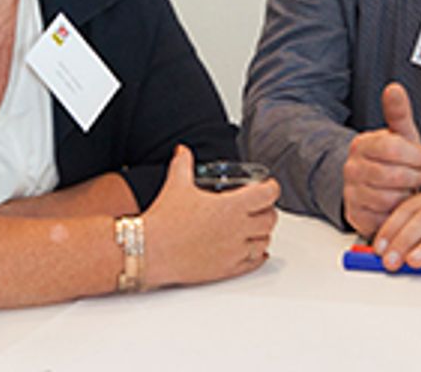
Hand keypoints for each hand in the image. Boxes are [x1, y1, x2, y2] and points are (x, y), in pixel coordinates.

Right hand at [142, 146, 279, 288]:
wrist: (150, 251)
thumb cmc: (164, 221)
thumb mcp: (176, 184)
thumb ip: (183, 164)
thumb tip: (182, 151)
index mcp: (230, 206)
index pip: (268, 194)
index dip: (271, 187)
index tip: (267, 186)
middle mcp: (237, 229)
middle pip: (270, 219)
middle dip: (267, 210)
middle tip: (261, 207)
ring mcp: (234, 251)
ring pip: (264, 241)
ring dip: (263, 233)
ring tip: (255, 228)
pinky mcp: (226, 269)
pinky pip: (253, 263)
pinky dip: (258, 255)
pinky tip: (256, 251)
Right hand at [342, 82, 420, 236]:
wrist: (377, 187)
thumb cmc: (393, 161)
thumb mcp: (400, 135)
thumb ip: (398, 112)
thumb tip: (394, 89)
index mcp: (362, 144)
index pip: (393, 147)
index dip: (415, 156)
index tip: (420, 158)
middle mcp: (352, 168)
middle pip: (394, 175)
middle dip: (414, 177)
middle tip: (415, 176)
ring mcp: (352, 192)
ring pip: (391, 198)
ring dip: (406, 196)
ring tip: (406, 189)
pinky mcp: (356, 215)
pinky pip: (385, 218)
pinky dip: (397, 213)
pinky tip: (398, 204)